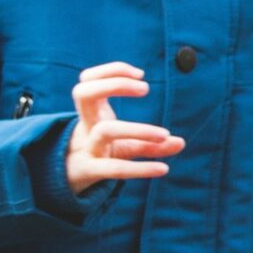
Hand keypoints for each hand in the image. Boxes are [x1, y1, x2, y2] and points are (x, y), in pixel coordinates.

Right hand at [64, 62, 184, 194]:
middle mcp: (86, 125)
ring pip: (105, 131)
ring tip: (163, 134)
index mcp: (91, 112)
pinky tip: (163, 169)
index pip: (88, 79)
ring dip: (138, 130)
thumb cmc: (100, 154)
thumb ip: (151, 143)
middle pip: (83, 94)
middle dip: (114, 84)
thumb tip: (181, 142)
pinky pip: (114, 168)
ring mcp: (87, 148)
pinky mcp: (91, 172)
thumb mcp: (124, 145)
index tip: (140, 74)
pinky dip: (141, 169)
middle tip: (145, 88)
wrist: (72, 181)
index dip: (112, 70)